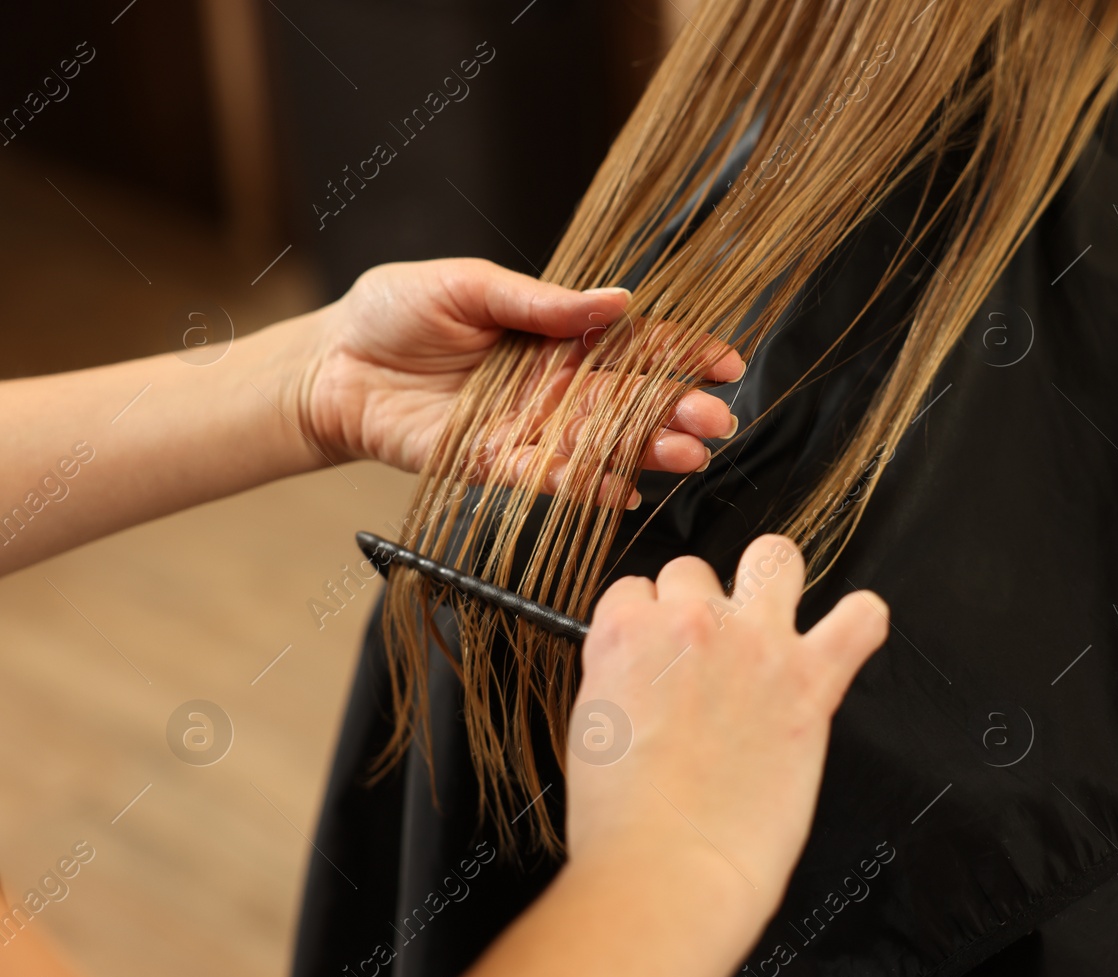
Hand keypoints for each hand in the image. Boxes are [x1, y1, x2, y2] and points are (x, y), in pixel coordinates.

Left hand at [282, 258, 742, 491]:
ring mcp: (530, 427)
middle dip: (678, 412)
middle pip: (631, 401)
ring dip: (645, 454)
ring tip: (686, 459)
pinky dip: (582, 486)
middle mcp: (555, 385)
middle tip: (716, 422)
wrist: (333, 362)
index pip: (637, 346)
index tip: (726, 364)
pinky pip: (546, 477)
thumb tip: (617, 301)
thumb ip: (541, 302)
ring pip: (600, 444)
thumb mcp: (468, 285)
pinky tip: (622, 491)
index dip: (684, 354)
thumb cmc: (395, 312)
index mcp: (559, 336)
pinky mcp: (494, 463)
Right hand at [564, 536, 889, 917]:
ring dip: (772, 583)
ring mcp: (755, 644)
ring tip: (770, 627)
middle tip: (706, 660)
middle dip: (699, 607)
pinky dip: (860, 621)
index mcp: (625, 633)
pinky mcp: (811, 680)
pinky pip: (860, 618)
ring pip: (774, 558)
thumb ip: (624, 679)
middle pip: (695, 572)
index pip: (637, 591)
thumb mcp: (590, 727)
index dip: (648, 625)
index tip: (658, 659)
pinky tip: (849, 635)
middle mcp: (691, 623)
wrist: (668, 869)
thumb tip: (650, 675)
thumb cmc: (623, 822)